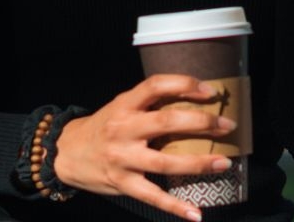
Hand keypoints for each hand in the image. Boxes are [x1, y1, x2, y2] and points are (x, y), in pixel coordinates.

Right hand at [53, 74, 237, 221]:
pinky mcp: (122, 183)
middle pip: (167, 122)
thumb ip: (149, 103)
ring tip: (224, 163)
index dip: (184, 84)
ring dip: (199, 163)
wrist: (65, 153)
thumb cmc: (103, 127)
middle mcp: (123, 130)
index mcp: (124, 105)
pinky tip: (196, 213)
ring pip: (166, 163)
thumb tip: (194, 100)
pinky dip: (176, 206)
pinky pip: (153, 196)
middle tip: (228, 125)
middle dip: (202, 123)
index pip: (156, 85)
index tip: (210, 91)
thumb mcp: (120, 107)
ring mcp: (122, 159)